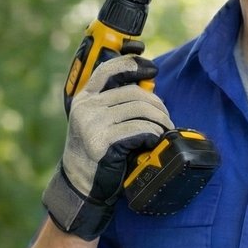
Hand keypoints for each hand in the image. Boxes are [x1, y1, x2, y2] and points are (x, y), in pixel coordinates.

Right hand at [43, 54, 173, 238]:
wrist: (81, 183)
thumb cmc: (97, 151)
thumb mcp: (99, 122)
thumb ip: (115, 104)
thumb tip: (148, 87)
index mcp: (84, 98)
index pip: (108, 70)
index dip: (132, 64)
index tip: (152, 69)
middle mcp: (86, 107)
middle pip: (133, 93)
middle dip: (158, 105)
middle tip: (166, 119)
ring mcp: (92, 124)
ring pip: (139, 110)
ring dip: (159, 121)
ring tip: (164, 131)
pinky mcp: (102, 142)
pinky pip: (139, 129)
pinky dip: (153, 134)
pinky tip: (153, 141)